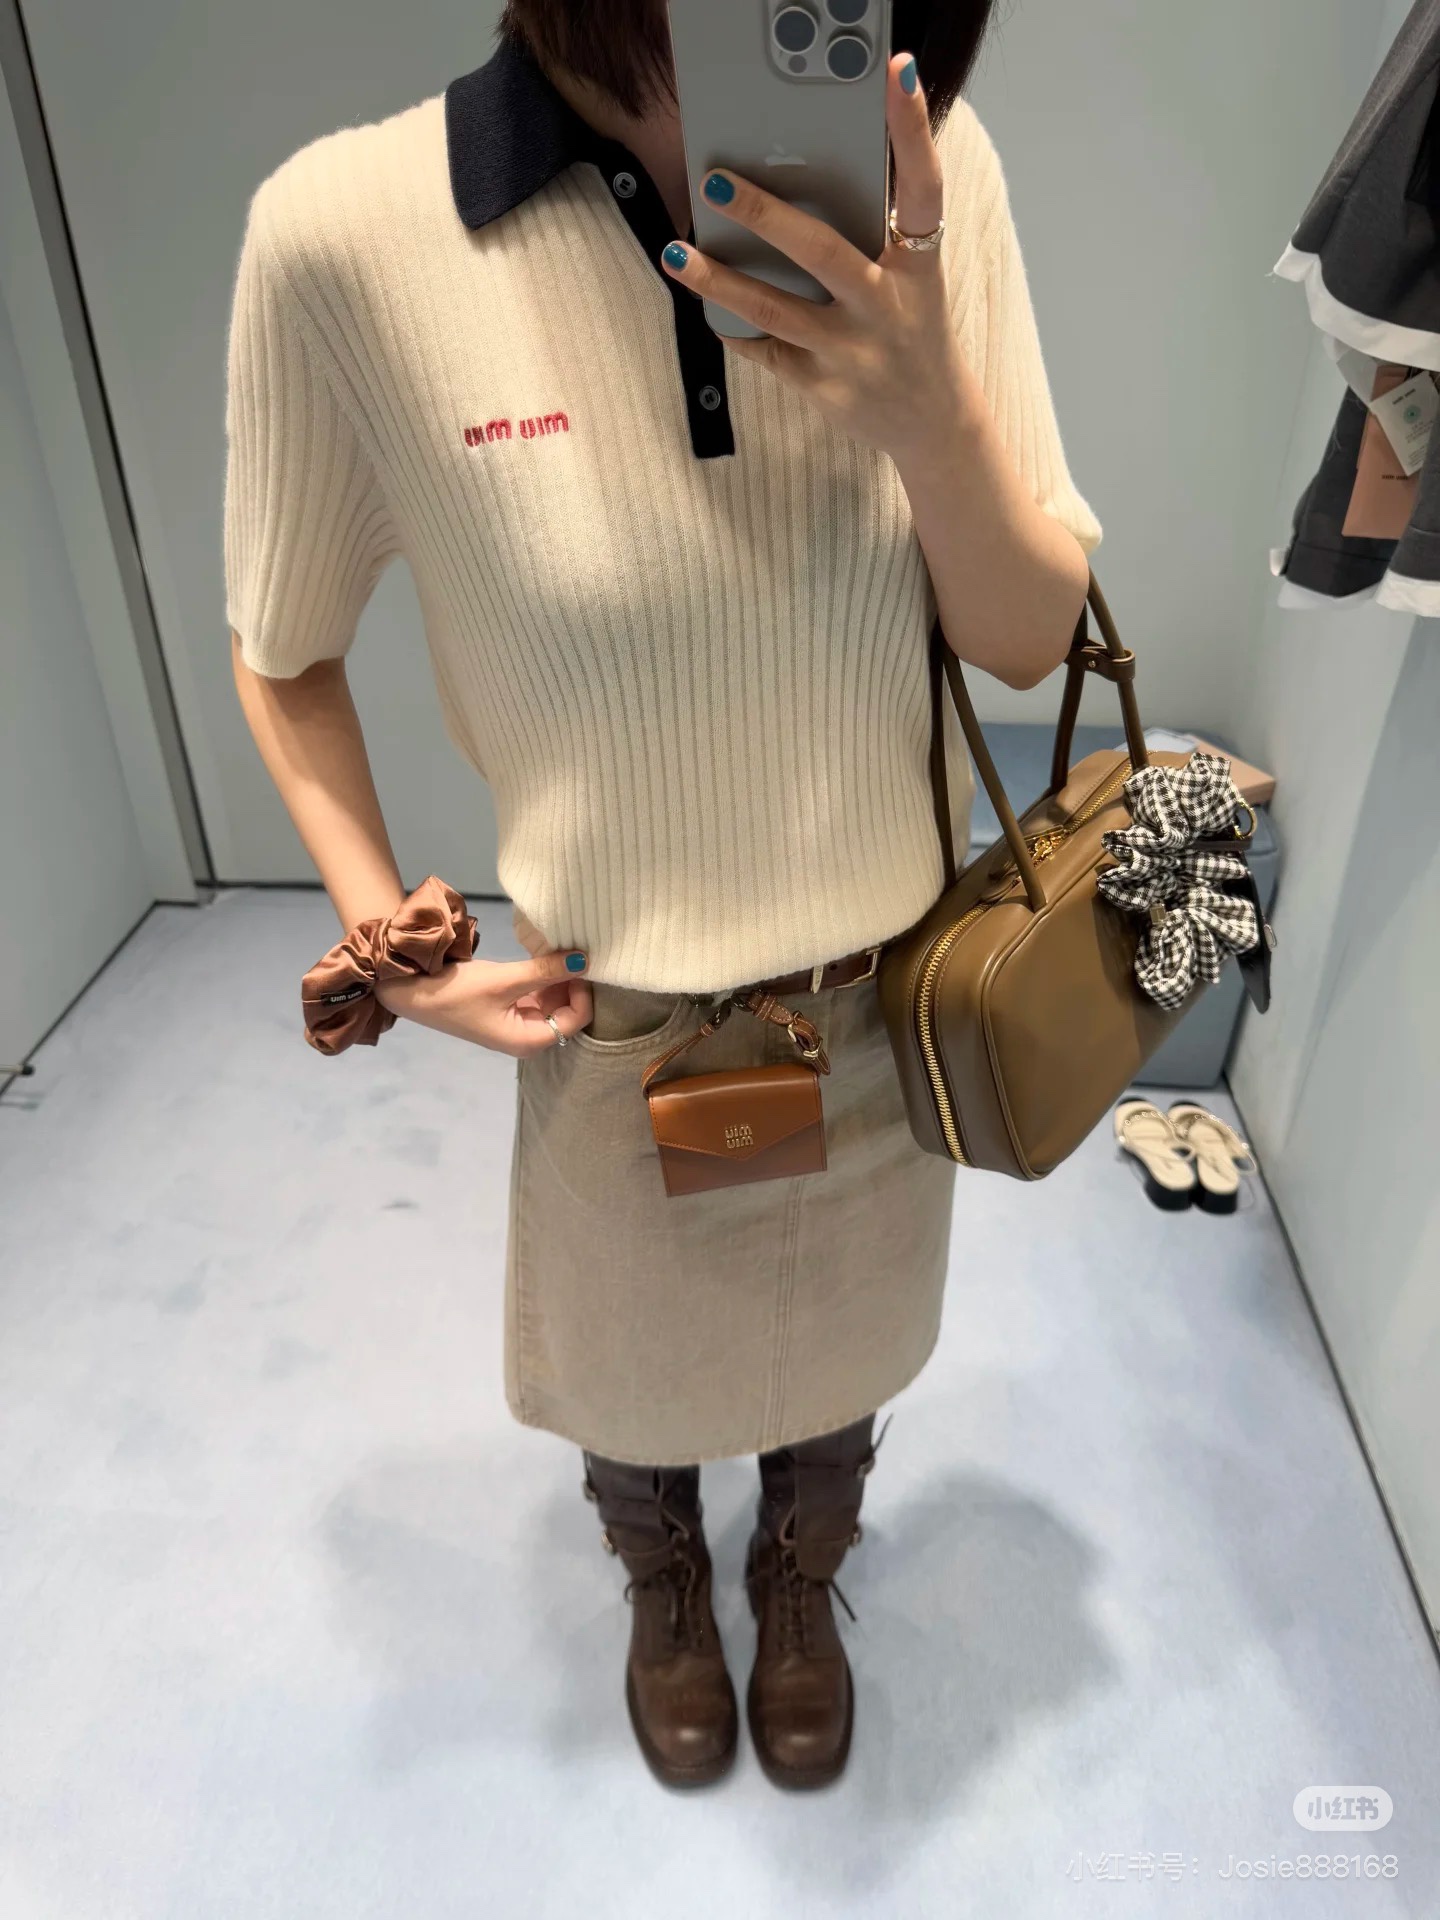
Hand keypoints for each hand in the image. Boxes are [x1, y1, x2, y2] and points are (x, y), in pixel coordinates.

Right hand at [374, 909, 591, 1055]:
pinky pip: (538, 994)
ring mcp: (519, 1022)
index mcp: (528, 1041)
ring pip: (554, 1000)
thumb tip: (586, 960)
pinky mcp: (509, 1008)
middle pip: (568, 1011)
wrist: (412, 991)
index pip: (577, 1019)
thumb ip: (546, 971)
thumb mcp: (504, 980)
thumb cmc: (456, 991)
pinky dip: (542, 977)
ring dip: (557, 977)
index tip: (578, 960)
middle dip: (571, 982)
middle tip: (570, 949)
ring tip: (555, 949)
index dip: (582, 990)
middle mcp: (528, 1037)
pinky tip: (540, 956)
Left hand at [658, 51, 968, 463]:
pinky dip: (732, 326)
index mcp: (918, 264)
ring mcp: (853, 351)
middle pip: (822, 252)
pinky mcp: (824, 386)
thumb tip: (800, 178)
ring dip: (720, 281)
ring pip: (775, 310)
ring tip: (678, 252)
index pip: (921, 186)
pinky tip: (703, 304)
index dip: (911, 128)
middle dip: (764, 215)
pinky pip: (765, 351)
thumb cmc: (910, 326)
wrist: (931, 419)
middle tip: (715, 181)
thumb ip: (874, 231)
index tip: (895, 70)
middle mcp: (887, 306)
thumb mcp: (912, 277)